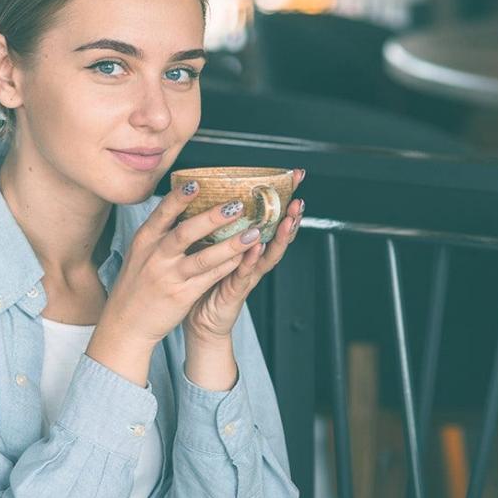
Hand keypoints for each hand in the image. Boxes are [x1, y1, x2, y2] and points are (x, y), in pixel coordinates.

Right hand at [99, 178, 270, 348]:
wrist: (126, 322)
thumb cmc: (136, 285)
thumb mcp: (140, 253)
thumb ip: (159, 232)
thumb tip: (180, 205)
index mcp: (144, 241)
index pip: (162, 213)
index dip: (179, 198)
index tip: (197, 183)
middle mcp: (155, 256)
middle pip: (185, 232)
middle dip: (213, 218)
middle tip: (236, 205)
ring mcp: (169, 277)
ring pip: (203, 257)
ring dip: (230, 244)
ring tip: (252, 233)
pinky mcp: (181, 295)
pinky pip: (209, 278)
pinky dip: (227, 266)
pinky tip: (243, 257)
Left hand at [183, 169, 305, 341]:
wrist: (199, 320)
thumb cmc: (204, 282)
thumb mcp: (211, 247)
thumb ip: (217, 226)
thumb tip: (209, 190)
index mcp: (247, 246)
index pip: (270, 218)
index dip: (283, 198)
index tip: (295, 177)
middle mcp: (253, 259)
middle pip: (278, 235)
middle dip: (291, 216)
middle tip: (299, 199)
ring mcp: (248, 275)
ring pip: (270, 253)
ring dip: (281, 237)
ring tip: (289, 220)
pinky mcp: (237, 290)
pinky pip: (246, 272)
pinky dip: (253, 259)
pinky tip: (257, 246)